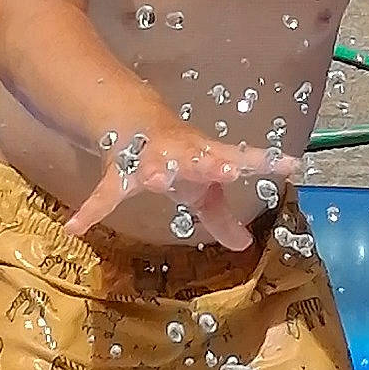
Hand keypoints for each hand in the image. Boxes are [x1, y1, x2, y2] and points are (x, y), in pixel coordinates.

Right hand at [67, 127, 299, 248]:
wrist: (132, 122)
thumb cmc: (177, 158)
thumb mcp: (201, 190)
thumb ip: (220, 217)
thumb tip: (243, 247)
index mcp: (207, 156)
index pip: (242, 158)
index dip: (266, 163)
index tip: (292, 165)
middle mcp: (181, 155)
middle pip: (200, 158)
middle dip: (212, 164)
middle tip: (229, 170)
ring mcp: (149, 161)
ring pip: (153, 167)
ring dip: (155, 174)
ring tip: (155, 182)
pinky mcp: (119, 173)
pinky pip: (104, 194)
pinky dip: (90, 209)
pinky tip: (76, 227)